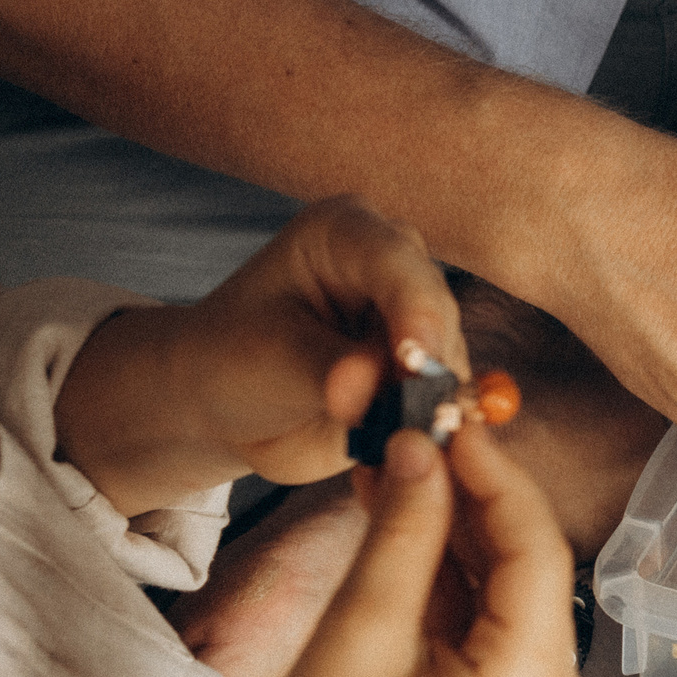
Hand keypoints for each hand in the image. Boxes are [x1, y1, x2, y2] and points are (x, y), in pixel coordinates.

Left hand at [56, 197, 469, 515]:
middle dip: (424, 368)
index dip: (416, 311)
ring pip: (450, 364)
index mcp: (348, 233)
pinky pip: (448, 403)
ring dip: (426, 406)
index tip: (417, 362)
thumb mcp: (269, 360)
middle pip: (437, 314)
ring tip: (377, 434)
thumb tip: (374, 389)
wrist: (226, 404)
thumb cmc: (233, 361)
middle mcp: (395, 268)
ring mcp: (416, 321)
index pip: (398, 263)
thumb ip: (328, 371)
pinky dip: (429, 427)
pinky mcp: (427, 372)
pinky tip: (392, 443)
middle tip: (400, 416)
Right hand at [241, 421, 591, 676]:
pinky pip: (494, 626)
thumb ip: (405, 532)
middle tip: (417, 431)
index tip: (446, 418)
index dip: (492, 475)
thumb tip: (422, 448)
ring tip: (398, 467)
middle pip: (527, 568)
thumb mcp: (360, 631)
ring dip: (456, 532)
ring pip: (508, 592)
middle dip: (471, 498)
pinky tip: (406, 525)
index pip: (534, 549)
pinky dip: (452, 580)